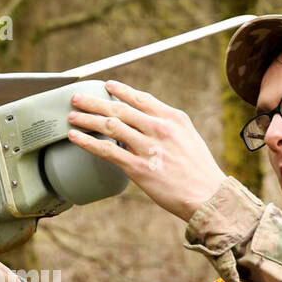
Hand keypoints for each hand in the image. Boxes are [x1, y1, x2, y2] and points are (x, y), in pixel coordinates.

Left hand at [65, 79, 226, 222]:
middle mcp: (160, 128)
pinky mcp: (139, 168)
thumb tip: (146, 122)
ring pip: (110, 126)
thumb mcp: (189, 138)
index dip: (120, 90)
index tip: (106, 85)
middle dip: (94, 102)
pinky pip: (106, 150)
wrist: (208, 196)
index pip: (141, 98)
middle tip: (77, 97)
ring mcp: (148, 148)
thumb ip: (168, 127)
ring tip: (72, 116)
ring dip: (87, 119)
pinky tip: (75, 137)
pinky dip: (87, 141)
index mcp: (173, 118)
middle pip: (120, 109)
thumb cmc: (199, 171)